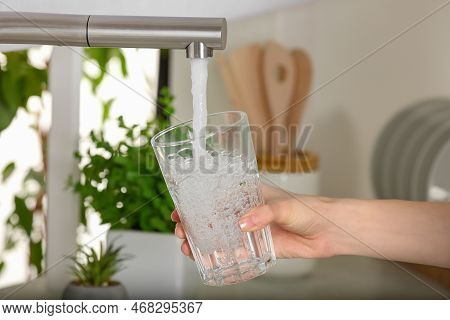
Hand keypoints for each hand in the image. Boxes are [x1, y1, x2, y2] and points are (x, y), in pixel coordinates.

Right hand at [171, 183, 337, 259]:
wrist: (327, 231)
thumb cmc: (308, 209)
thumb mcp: (284, 206)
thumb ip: (263, 214)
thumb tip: (243, 224)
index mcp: (249, 195)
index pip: (217, 197)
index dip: (197, 203)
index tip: (181, 209)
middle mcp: (247, 213)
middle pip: (214, 218)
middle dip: (194, 224)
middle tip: (182, 230)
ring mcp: (251, 231)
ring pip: (221, 237)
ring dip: (203, 242)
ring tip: (188, 247)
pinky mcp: (259, 249)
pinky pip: (236, 254)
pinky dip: (222, 257)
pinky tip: (210, 260)